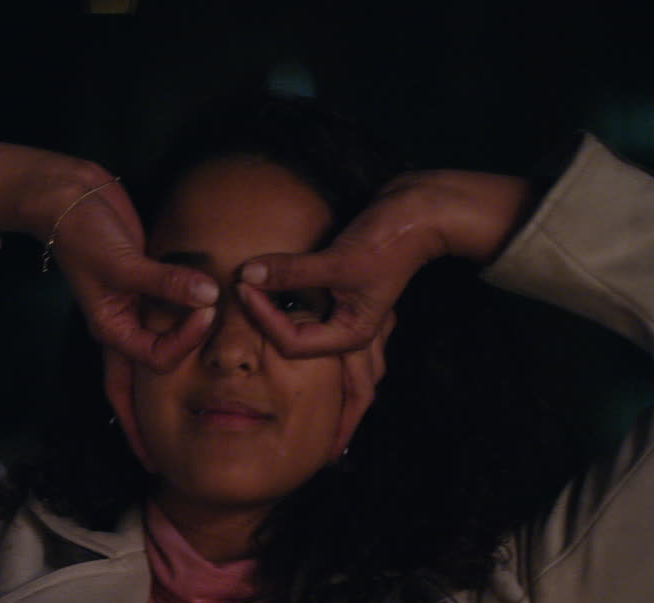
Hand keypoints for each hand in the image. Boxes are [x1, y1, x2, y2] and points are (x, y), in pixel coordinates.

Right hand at [0, 139, 217, 369]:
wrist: (69, 195)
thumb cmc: (82, 234)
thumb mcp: (122, 263)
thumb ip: (166, 282)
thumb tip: (209, 296)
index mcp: (112, 329)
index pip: (158, 357)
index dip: (186, 340)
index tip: (206, 309)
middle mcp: (126, 321)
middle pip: (163, 356)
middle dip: (189, 354)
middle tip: (218, 331)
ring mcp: (138, 300)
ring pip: (171, 330)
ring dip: (194, 330)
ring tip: (221, 323)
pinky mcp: (149, 277)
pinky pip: (175, 298)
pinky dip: (193, 299)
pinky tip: (211, 295)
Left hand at [236, 170, 531, 355]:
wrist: (420, 209)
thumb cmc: (390, 241)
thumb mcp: (338, 261)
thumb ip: (292, 270)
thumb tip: (247, 274)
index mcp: (350, 334)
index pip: (292, 342)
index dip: (263, 317)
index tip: (244, 286)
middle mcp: (344, 326)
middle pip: (290, 340)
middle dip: (262, 326)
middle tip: (233, 300)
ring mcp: (339, 304)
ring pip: (294, 321)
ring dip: (268, 312)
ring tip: (242, 295)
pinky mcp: (334, 281)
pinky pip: (300, 296)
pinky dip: (280, 291)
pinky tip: (261, 279)